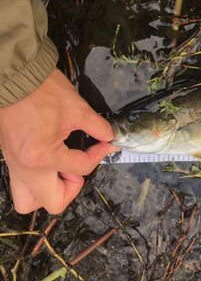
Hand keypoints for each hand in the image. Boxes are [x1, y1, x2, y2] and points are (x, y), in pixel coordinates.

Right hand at [0, 68, 119, 213]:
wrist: (13, 77)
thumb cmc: (42, 90)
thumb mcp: (77, 109)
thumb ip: (98, 127)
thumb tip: (110, 137)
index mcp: (44, 157)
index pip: (81, 169)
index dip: (99, 155)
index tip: (105, 144)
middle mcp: (27, 169)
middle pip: (54, 202)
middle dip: (72, 188)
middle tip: (77, 166)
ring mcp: (15, 167)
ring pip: (29, 201)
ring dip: (49, 191)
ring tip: (60, 170)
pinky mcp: (10, 161)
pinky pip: (22, 185)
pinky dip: (37, 181)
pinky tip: (49, 162)